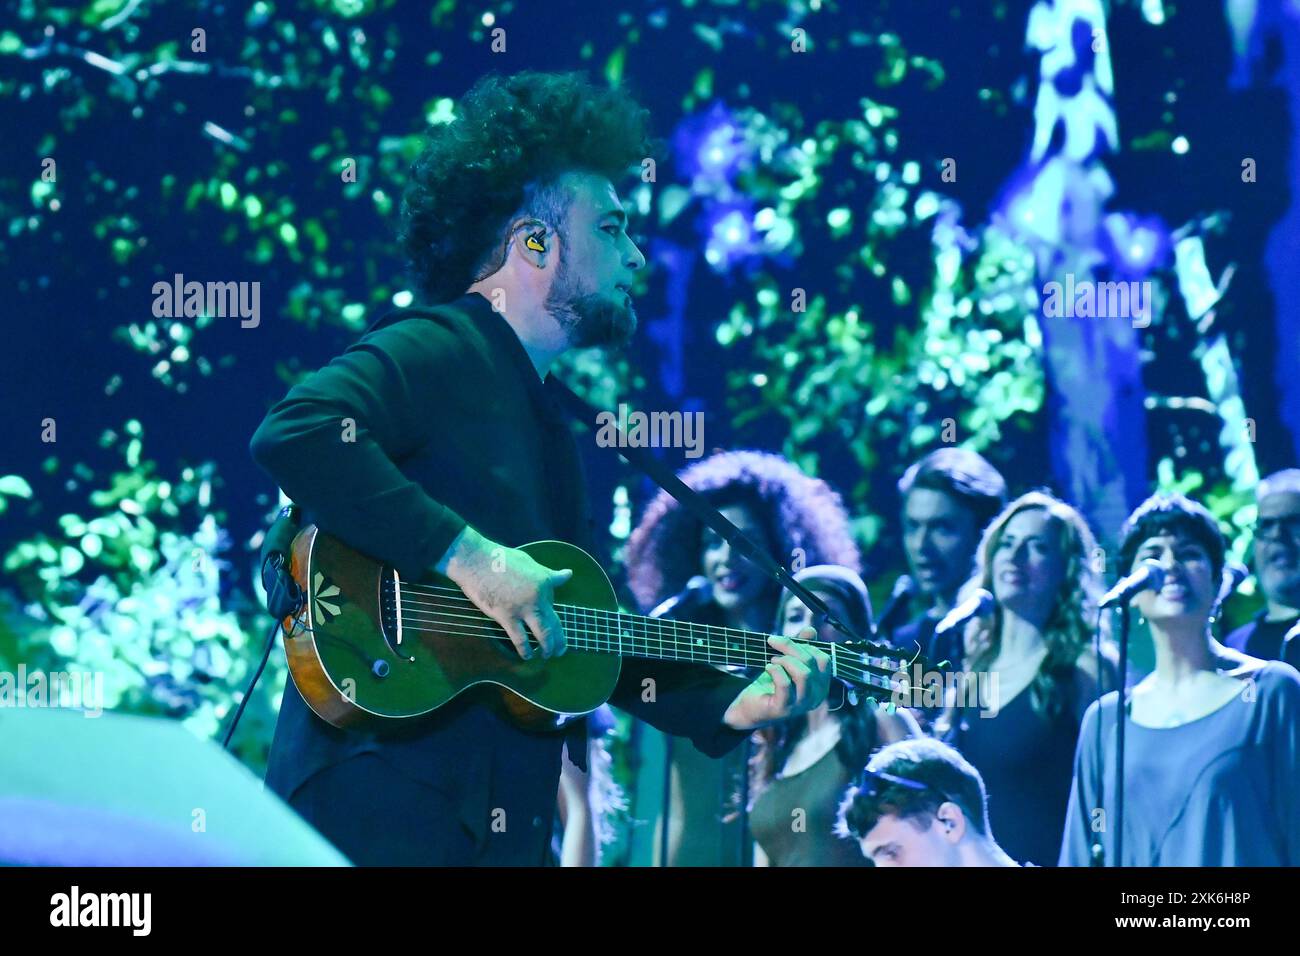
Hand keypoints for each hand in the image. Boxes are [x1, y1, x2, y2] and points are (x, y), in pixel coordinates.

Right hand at [439, 526, 571, 659]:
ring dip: (547, 648)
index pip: (553, 603)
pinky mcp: (506, 616)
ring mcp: (522, 608)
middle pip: (554, 624)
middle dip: (560, 640)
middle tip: (561, 650)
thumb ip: (548, 574)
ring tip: (547, 655)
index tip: (549, 619)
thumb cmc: (501, 559)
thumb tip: (567, 575)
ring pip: (542, 634)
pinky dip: (525, 650)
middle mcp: (537, 597)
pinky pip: (520, 638)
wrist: (476, 561)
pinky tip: (527, 655)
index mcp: (544, 582)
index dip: (550, 612)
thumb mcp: (530, 563)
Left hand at [722, 628, 830, 728]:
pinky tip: (768, 668)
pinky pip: (786, 684)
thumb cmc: (771, 682)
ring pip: (803, 674)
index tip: (787, 641)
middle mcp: (815, 696)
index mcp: (820, 684)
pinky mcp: (784, 709)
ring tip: (772, 660)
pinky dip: (776, 671)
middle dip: (791, 647)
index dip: (806, 645)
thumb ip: (800, 647)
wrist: (750, 706)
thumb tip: (811, 630)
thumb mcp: (787, 661)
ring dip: (785, 660)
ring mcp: (801, 704)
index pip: (824, 659)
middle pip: (812, 663)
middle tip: (773, 642)